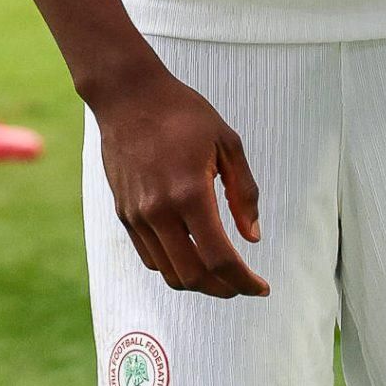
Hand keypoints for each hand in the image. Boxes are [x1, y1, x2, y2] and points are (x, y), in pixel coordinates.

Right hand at [95, 71, 268, 297]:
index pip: (219, 257)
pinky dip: (175, 267)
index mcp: (190, 193)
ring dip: (199, 283)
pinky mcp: (124, 214)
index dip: (244, 281)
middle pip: (193, 276)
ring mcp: (137, 215)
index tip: (261, 287)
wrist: (128, 96)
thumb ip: (244, 194)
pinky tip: (194, 258)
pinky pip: (150, 257)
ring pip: (169, 273)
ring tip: (222, 276)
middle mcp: (159, 211)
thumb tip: (252, 237)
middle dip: (224, 289)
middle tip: (244, 286)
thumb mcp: (228, 144)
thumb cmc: (183, 114)